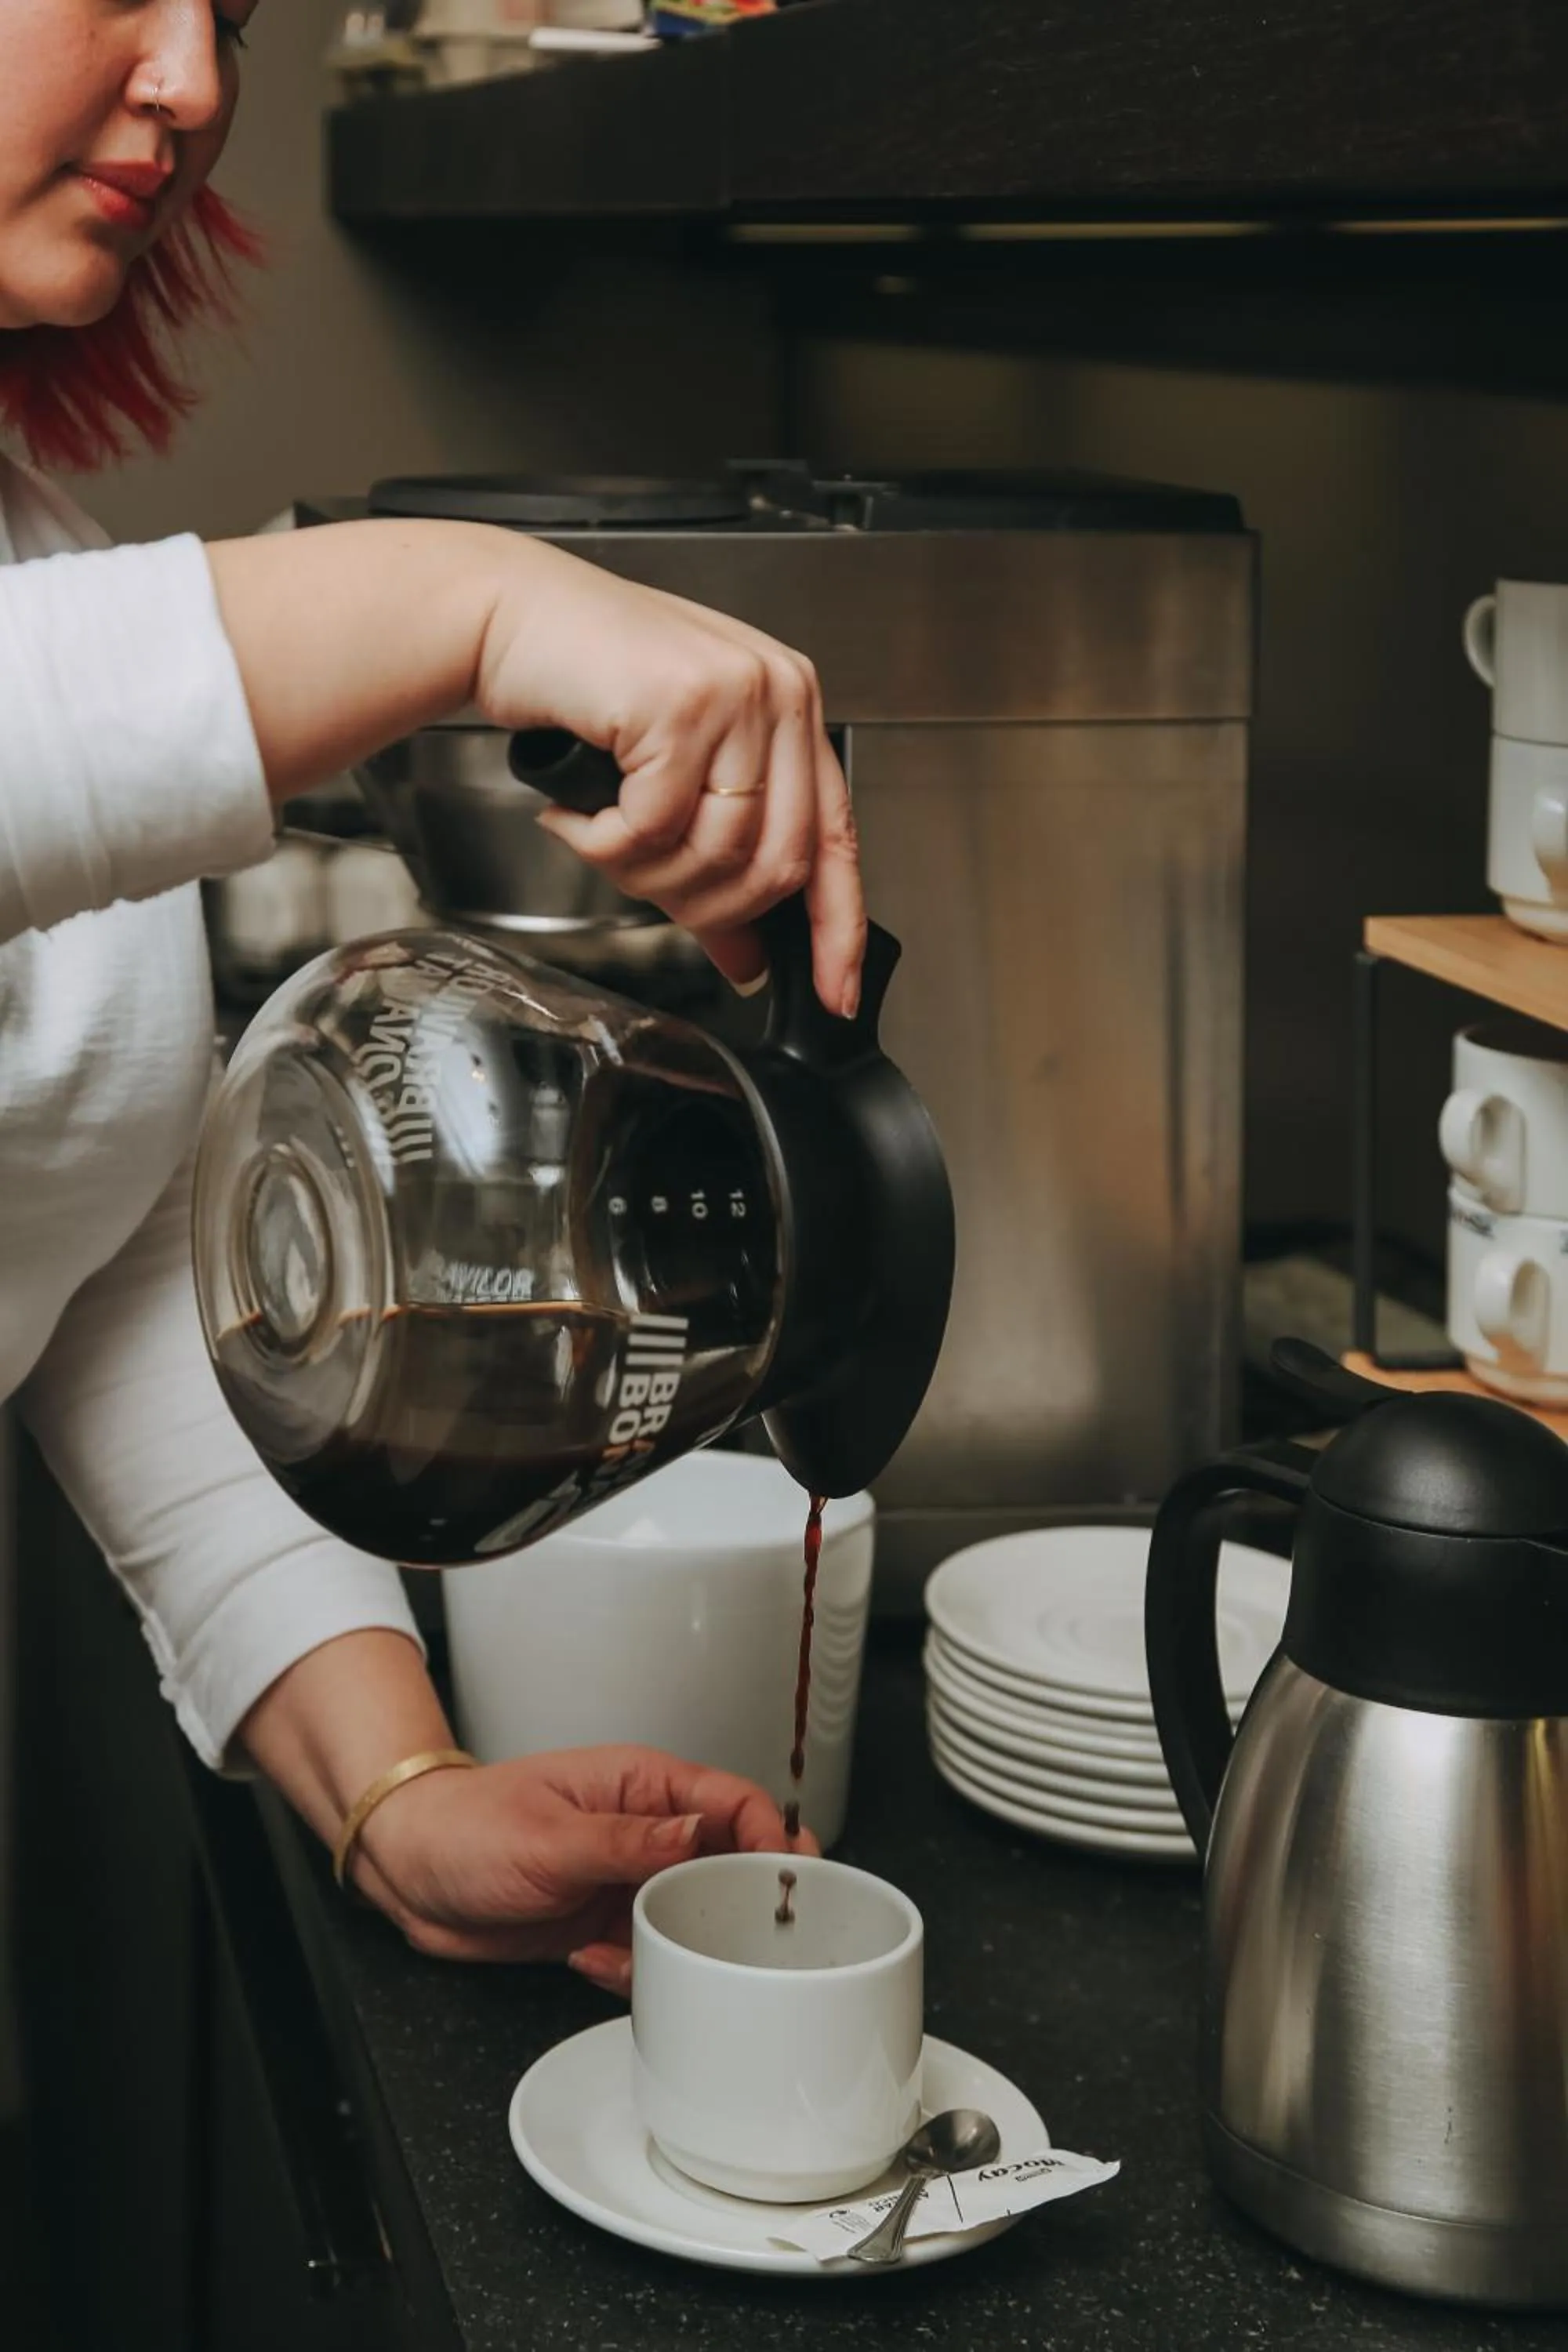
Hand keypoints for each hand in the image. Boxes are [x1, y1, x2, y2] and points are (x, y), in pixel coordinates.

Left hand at [353, 1744, 818, 1993]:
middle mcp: (645, 1832)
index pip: (733, 1801)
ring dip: (683, 1947)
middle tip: (749, 1943)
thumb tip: (701, 1831)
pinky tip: (593, 1963)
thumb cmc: (468, 1827)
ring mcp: (627, 1880)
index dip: (772, 1837)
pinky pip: (650, 1953)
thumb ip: (628, 1841)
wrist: (410, 1870)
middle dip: (741, 1904)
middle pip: (729, 1863)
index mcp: (641, 1785)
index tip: (792, 1880)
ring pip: (694, 1917)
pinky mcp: (606, 1924)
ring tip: (645, 1957)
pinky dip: (635, 1971)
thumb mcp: (549, 1836)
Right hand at [475, 554, 865, 1016]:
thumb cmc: (585, 680)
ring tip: (602, 837)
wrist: (506, 616)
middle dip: (707, 905)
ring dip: (646, 874)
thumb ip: (719, 855)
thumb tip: (748, 956)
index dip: (837, 928)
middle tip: (647, 888)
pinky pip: (653, 828)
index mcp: (792, 707)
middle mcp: (778, 693)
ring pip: (718, 853)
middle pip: (777, 862)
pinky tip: (576, 812)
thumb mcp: (672, 772)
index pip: (838, 839)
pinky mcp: (682, 705)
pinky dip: (603, 842)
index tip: (832, 992)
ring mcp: (737, 694)